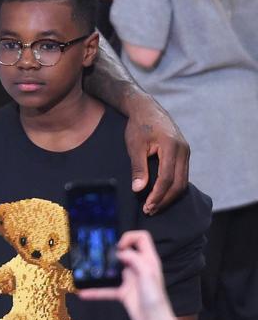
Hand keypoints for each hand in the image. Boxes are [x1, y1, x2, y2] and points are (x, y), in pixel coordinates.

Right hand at [78, 231, 171, 319]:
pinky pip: (106, 289)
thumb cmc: (155, 299)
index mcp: (148, 260)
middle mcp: (139, 268)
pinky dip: (95, 291)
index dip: (129, 237)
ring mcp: (130, 280)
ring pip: (113, 270)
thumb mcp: (147, 275)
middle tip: (99, 253)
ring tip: (88, 267)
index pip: (141, 238)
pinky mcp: (123, 292)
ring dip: (100, 269)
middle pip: (125, 252)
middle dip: (111, 250)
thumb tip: (120, 252)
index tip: (118, 247)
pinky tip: (83, 292)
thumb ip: (135, 259)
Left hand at [123, 97, 188, 213]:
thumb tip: (138, 189)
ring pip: (183, 181)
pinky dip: (173, 186)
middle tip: (150, 211)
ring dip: (170, 195)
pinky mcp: (183, 153)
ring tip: (154, 206)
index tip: (147, 207)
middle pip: (179, 183)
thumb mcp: (134, 146)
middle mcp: (183, 150)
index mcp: (171, 147)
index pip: (167, 178)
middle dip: (165, 199)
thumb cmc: (138, 126)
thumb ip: (138, 168)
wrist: (147, 108)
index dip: (158, 195)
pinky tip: (161, 194)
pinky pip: (182, 174)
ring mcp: (185, 152)